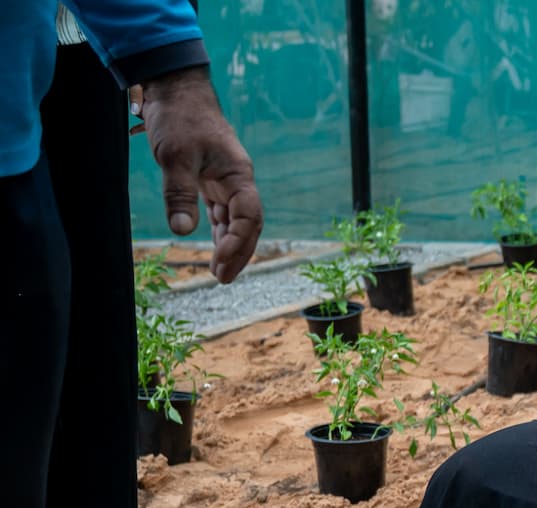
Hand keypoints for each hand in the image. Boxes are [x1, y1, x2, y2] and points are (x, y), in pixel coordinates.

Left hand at [138, 67, 261, 281]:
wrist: (175, 89)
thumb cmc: (180, 117)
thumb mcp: (175, 156)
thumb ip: (180, 194)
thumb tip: (183, 231)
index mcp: (238, 174)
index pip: (249, 217)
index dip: (238, 241)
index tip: (220, 260)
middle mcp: (236, 180)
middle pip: (247, 224)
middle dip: (238, 252)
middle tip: (223, 278)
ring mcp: (224, 180)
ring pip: (234, 220)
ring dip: (229, 245)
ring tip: (219, 271)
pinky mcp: (209, 178)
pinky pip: (220, 210)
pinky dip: (218, 229)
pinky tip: (212, 245)